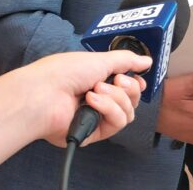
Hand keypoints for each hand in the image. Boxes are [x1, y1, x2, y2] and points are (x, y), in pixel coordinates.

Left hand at [30, 51, 150, 146]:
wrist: (45, 94)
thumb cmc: (65, 72)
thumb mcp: (99, 59)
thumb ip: (126, 60)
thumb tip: (147, 60)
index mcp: (96, 79)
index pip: (126, 85)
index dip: (135, 83)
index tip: (137, 78)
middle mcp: (98, 98)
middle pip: (132, 99)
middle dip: (127, 87)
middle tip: (115, 80)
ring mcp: (96, 116)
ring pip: (128, 112)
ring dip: (115, 98)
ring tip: (95, 90)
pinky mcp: (95, 133)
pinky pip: (117, 123)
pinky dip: (108, 109)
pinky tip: (92, 102)